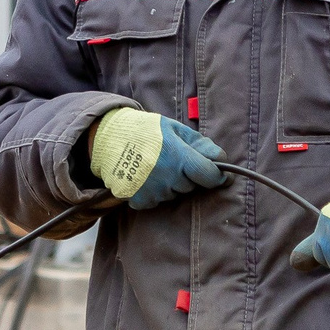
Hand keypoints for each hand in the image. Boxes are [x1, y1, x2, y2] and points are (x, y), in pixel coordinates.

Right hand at [88, 109, 227, 208]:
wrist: (107, 138)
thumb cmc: (145, 130)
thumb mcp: (174, 129)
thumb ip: (200, 144)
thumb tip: (222, 159)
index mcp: (178, 156)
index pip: (210, 176)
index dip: (218, 176)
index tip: (220, 174)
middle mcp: (166, 177)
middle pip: (191, 186)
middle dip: (188, 175)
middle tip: (173, 159)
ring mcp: (152, 191)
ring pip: (174, 193)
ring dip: (170, 183)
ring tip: (155, 165)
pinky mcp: (139, 200)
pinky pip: (157, 201)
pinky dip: (154, 191)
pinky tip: (145, 176)